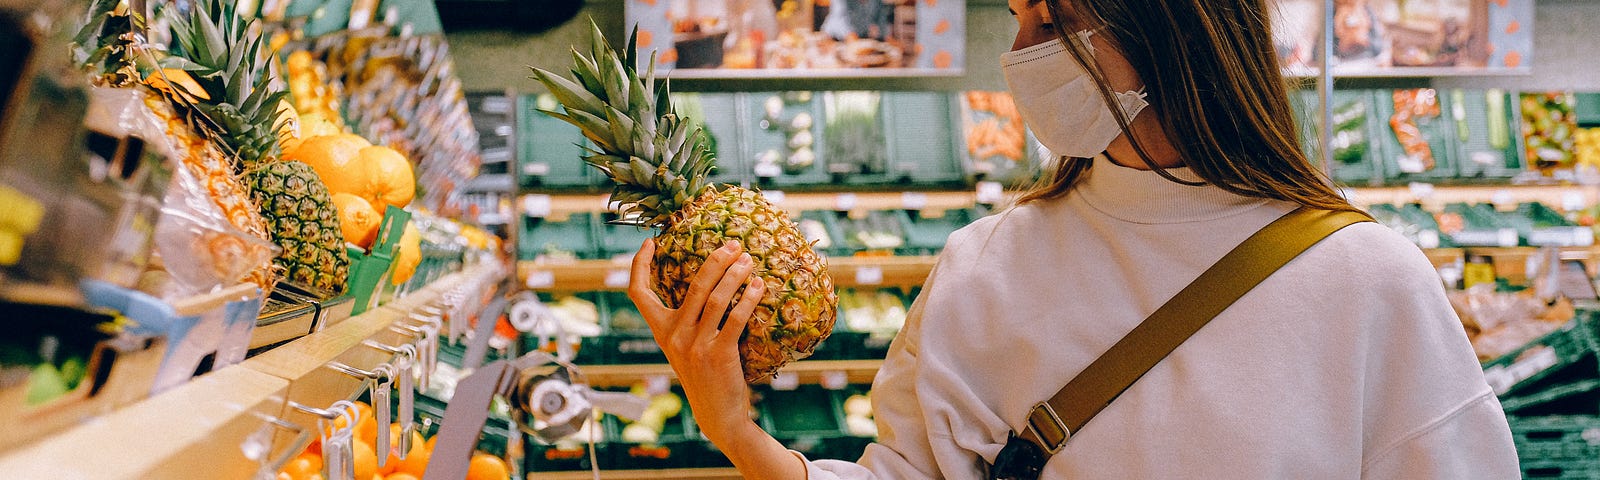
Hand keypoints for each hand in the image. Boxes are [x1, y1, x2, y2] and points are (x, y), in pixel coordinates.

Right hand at [628, 238, 766, 441]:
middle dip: (716, 260)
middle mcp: (674, 336)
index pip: (638, 294)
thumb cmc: (705, 375)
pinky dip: (748, 298)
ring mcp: (695, 346)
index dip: (638, 265)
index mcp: (662, 332)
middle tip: (734, 245)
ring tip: (749, 260)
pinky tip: (759, 287)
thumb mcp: (686, 348)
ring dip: (735, 274)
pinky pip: (735, 318)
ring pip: (715, 298)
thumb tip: (708, 283)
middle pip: (693, 285)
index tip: (648, 243)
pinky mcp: (718, 354)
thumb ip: (688, 322)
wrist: (717, 414)